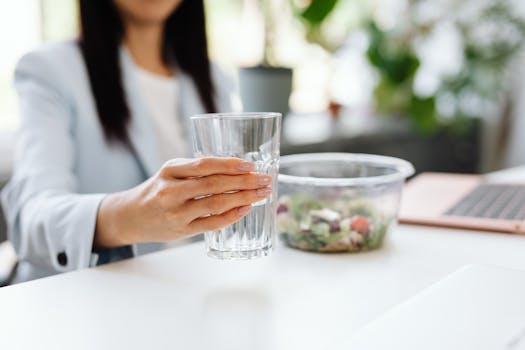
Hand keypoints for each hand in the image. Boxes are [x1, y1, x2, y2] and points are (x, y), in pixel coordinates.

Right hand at [94, 157, 271, 247]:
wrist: (130, 216)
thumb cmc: (156, 191)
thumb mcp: (170, 173)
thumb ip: (196, 170)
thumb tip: (234, 167)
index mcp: (170, 171)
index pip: (204, 165)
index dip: (229, 164)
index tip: (250, 164)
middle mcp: (172, 191)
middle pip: (214, 184)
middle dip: (244, 181)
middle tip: (264, 179)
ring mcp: (176, 212)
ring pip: (215, 203)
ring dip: (243, 198)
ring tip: (261, 193)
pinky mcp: (181, 230)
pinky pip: (211, 223)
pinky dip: (231, 216)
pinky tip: (245, 209)